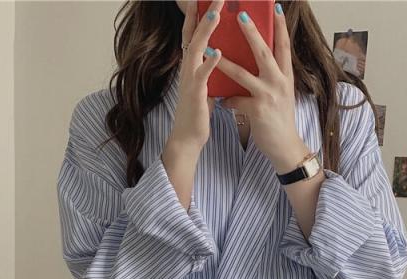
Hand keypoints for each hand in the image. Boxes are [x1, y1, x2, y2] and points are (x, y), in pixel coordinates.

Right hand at [169, 0, 224, 155]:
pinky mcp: (195, 94)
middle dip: (203, 13)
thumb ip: (208, 69)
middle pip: (193, 34)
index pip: (193, 34)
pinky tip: (218, 52)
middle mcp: (187, 68)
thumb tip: (218, 55)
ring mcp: (190, 80)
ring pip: (195, 50)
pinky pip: (202, 76)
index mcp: (191, 66)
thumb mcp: (204, 85)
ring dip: (206, 31)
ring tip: (216, 14)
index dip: (197, 14)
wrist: (188, 138)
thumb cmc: (197, 113)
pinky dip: (209, 63)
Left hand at [217, 5, 312, 171]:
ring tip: (212, 49)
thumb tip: (260, 64)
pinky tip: (220, 101)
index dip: (280, 26)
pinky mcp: (258, 111)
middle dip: (252, 32)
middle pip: (264, 52)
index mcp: (286, 76)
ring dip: (226, 61)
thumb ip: (271, 78)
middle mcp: (279, 82)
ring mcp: (268, 96)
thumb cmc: (279, 120)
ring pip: (244, 74)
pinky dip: (227, 100)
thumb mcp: (280, 94)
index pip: (283, 46)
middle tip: (241, 15)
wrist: (285, 146)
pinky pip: (236, 100)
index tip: (276, 8)